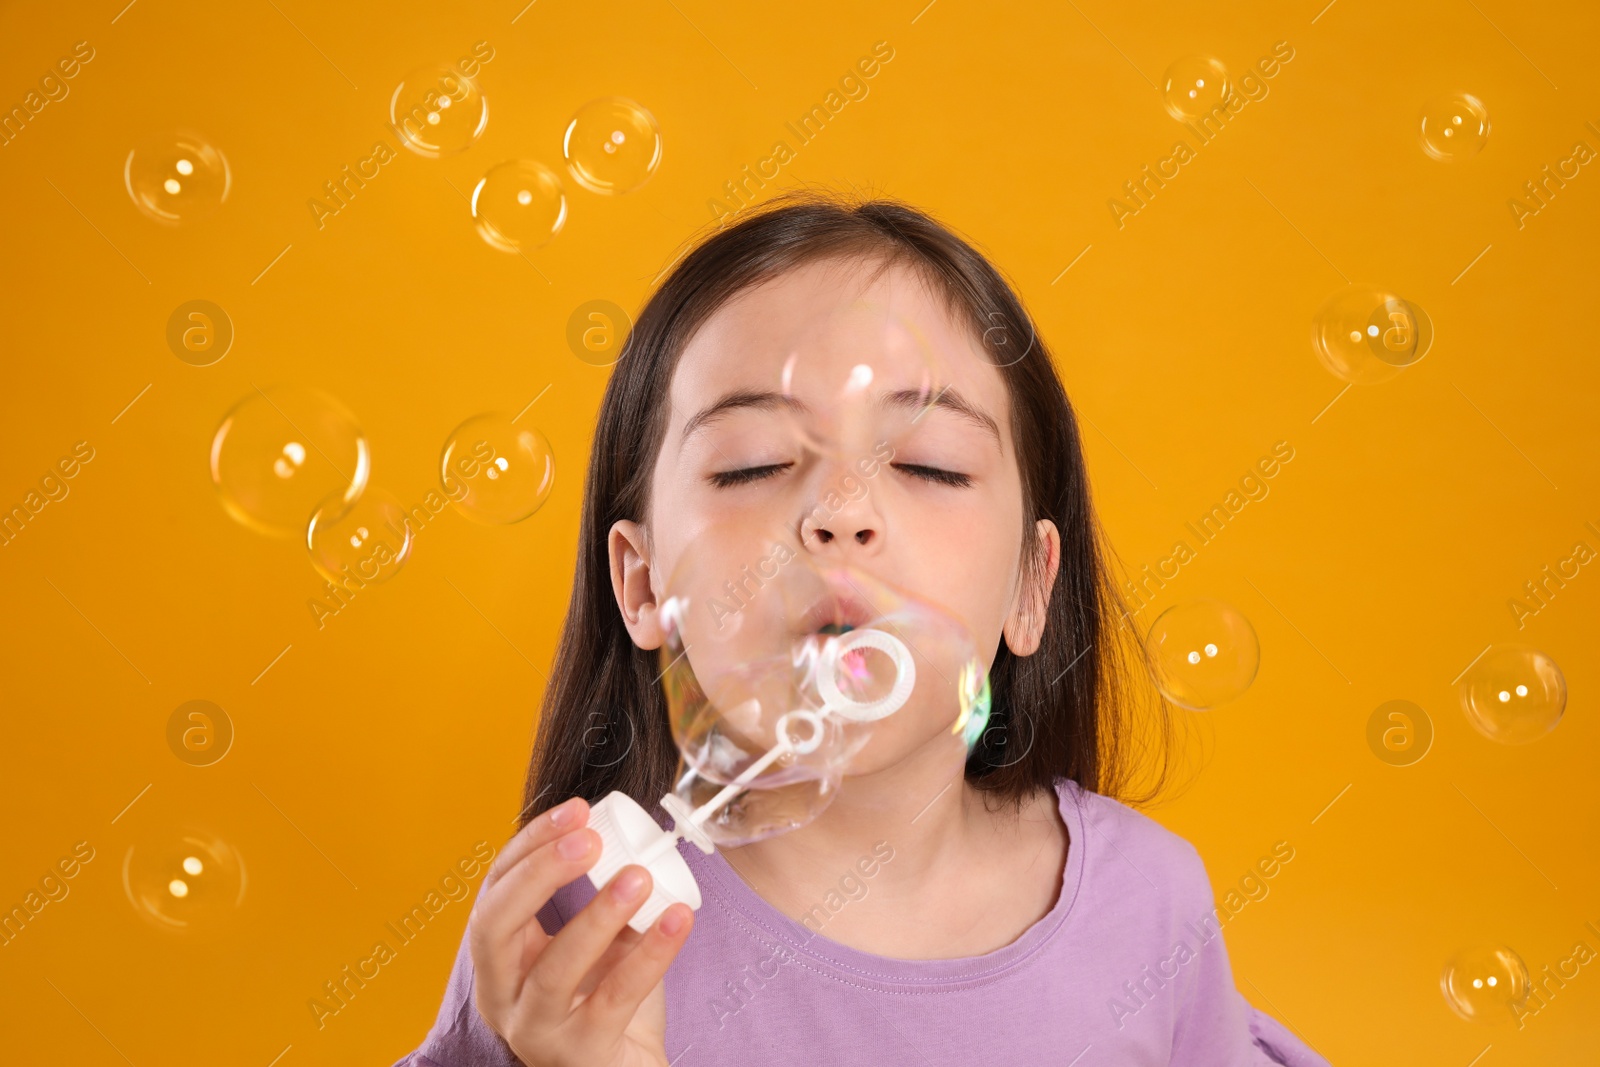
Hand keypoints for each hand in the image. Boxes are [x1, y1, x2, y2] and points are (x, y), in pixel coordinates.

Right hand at [468, 796, 695, 1066]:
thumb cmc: (606, 1000)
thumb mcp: (595, 940)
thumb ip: (600, 894)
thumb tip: (630, 833)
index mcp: (500, 958)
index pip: (495, 888)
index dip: (530, 844)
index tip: (577, 810)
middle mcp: (503, 994)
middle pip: (495, 925)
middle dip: (539, 873)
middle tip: (589, 839)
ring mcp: (536, 1029)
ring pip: (555, 967)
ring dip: (597, 914)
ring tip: (638, 877)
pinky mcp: (581, 1053)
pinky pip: (614, 998)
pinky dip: (649, 954)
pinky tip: (678, 919)